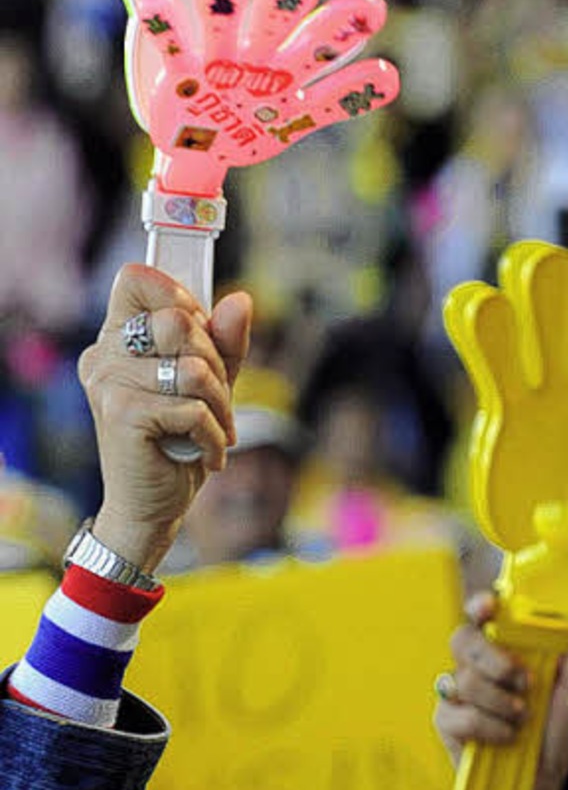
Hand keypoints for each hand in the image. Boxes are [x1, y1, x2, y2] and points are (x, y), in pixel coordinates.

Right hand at [78, 265, 251, 573]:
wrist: (150, 510)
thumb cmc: (176, 446)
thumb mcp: (208, 387)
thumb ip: (223, 344)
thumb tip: (241, 301)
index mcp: (116, 338)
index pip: (138, 279)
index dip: (178, 297)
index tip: (199, 336)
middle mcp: (104, 354)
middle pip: (177, 320)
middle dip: (215, 362)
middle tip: (219, 399)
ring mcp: (108, 382)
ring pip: (191, 367)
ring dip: (221, 405)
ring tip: (219, 432)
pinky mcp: (122, 413)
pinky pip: (192, 408)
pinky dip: (213, 436)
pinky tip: (208, 455)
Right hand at [435, 590, 567, 789]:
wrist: (539, 788)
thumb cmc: (556, 739)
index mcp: (508, 649)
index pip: (485, 615)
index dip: (482, 605)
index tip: (491, 607)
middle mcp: (479, 667)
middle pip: (462, 639)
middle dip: (492, 658)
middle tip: (522, 681)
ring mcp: (458, 693)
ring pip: (461, 678)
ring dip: (498, 701)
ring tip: (522, 719)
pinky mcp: (447, 722)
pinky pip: (457, 713)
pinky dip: (487, 727)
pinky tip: (506, 738)